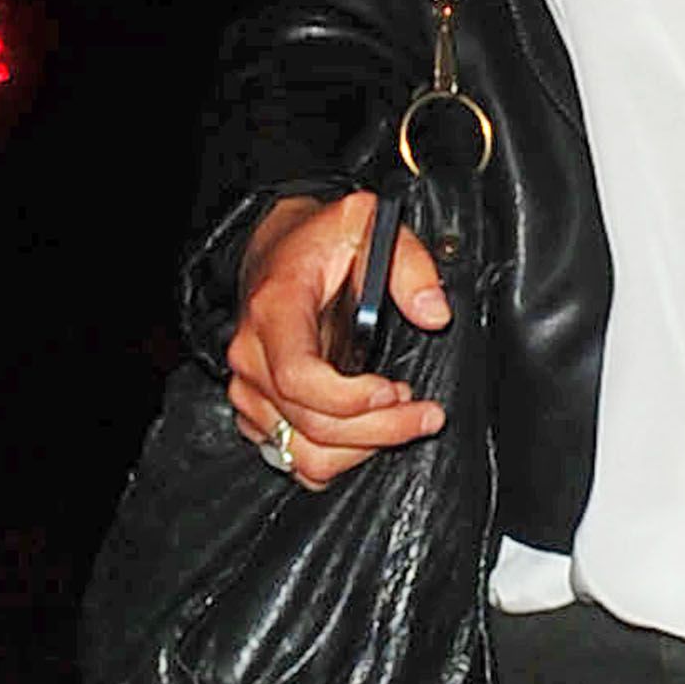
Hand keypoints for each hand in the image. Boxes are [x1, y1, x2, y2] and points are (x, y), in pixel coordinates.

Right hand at [227, 192, 447, 490]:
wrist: (278, 249)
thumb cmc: (319, 241)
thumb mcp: (368, 224)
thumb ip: (409, 264)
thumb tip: (433, 313)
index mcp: (274, 312)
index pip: (299, 377)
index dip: (350, 399)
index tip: (395, 391)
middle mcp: (252, 357)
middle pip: (311, 425)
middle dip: (380, 430)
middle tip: (424, 414)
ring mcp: (250, 390)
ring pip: (305, 455)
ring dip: (362, 449)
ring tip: (398, 420)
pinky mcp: (257, 412)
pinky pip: (296, 459)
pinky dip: (339, 456)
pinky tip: (366, 428)